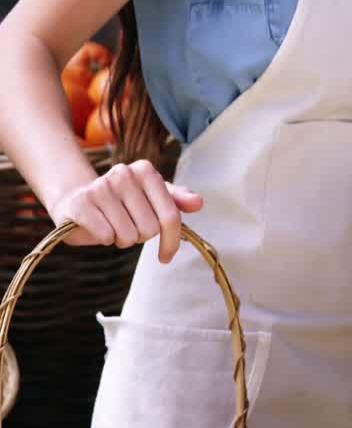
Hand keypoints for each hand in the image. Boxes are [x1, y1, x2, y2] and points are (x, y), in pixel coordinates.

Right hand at [51, 161, 203, 263]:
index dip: (171, 241)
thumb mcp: (152, 199)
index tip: (167, 256)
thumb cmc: (122, 203)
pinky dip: (104, 239)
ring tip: (113, 226)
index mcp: (146, 171)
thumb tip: (198, 203)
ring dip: (122, 239)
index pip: (170, 215)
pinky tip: (98, 228)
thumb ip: (177, 201)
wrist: (77, 200)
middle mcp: (124, 173)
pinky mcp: (80, 203)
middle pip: (150, 228)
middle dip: (140, 236)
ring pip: (128, 235)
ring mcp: (100, 186)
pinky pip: (106, 235)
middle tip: (128, 227)